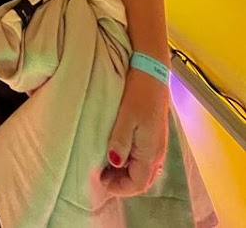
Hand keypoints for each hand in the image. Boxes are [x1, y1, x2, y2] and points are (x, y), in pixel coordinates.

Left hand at [100, 67, 168, 196]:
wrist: (152, 71)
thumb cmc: (138, 93)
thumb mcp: (125, 118)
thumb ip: (120, 143)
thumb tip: (114, 163)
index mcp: (150, 152)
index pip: (138, 183)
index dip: (119, 187)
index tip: (100, 181)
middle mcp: (158, 152)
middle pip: (142, 179)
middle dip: (122, 182)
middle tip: (101, 176)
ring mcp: (158, 142)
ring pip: (143, 168)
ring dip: (126, 172)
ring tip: (106, 165)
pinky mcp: (155, 132)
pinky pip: (144, 157)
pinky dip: (131, 161)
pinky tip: (118, 151)